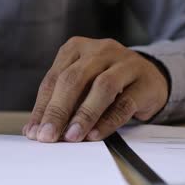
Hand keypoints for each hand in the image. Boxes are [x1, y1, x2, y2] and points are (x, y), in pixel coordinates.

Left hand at [24, 37, 168, 142]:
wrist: (150, 77)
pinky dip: (108, 121)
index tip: (34, 132)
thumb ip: (61, 104)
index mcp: (76, 48)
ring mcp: (125, 62)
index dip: (42, 107)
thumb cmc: (107, 82)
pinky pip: (125, 103)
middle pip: (73, 79)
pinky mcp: (144, 81)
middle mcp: (100, 50)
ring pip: (101, 87)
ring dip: (84, 115)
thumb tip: (36, 130)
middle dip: (58, 111)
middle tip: (48, 136)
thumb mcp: (81, 86)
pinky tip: (95, 134)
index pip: (53, 79)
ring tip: (71, 137)